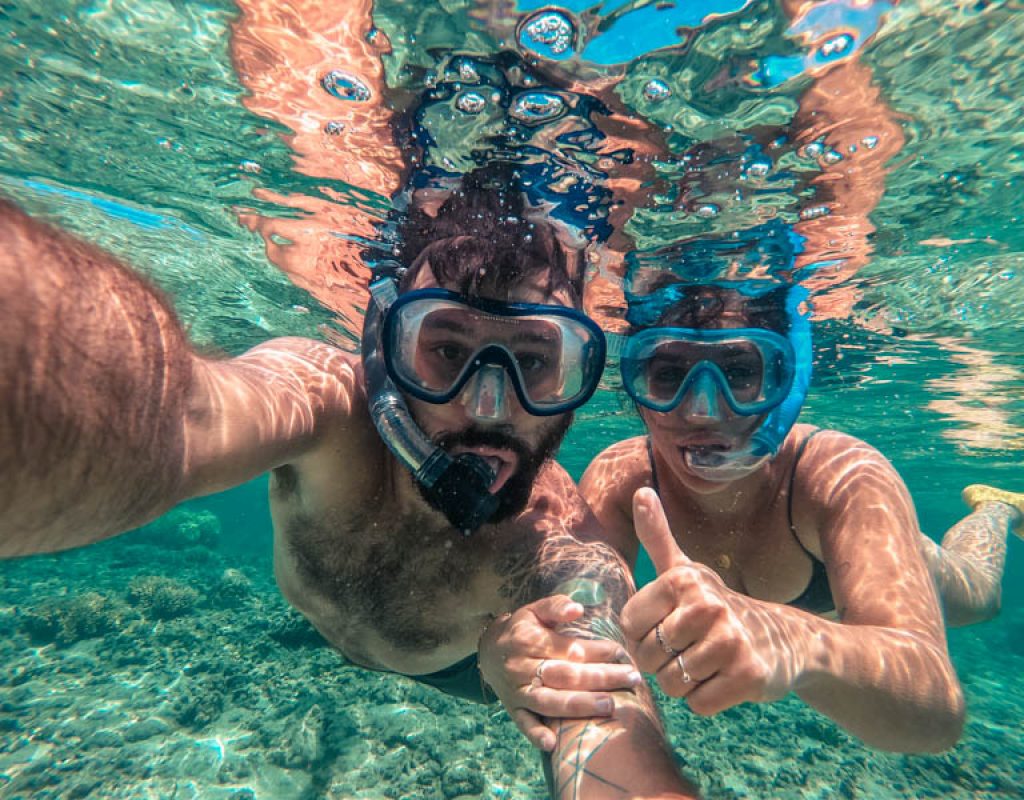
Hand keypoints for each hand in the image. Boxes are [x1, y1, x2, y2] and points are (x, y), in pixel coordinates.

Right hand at [478, 595, 642, 750]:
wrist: (489, 650)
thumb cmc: (522, 628)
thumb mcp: (536, 610)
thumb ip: (557, 606)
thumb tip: (578, 609)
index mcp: (530, 640)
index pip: (570, 648)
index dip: (598, 651)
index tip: (623, 654)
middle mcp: (522, 666)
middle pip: (565, 675)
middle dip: (601, 678)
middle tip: (632, 679)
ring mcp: (517, 690)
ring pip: (548, 701)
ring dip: (579, 705)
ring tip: (609, 706)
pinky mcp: (513, 708)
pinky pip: (523, 723)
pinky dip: (536, 734)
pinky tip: (552, 743)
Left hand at [621, 488, 800, 714]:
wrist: (786, 639)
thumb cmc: (719, 605)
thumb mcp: (686, 570)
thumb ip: (658, 536)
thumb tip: (640, 490)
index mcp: (684, 580)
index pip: (630, 626)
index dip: (642, 636)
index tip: (666, 627)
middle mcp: (707, 606)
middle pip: (649, 658)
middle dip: (663, 662)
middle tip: (689, 649)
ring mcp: (730, 641)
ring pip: (673, 683)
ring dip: (684, 683)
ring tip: (706, 663)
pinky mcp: (749, 676)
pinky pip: (699, 704)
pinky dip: (706, 700)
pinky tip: (722, 680)